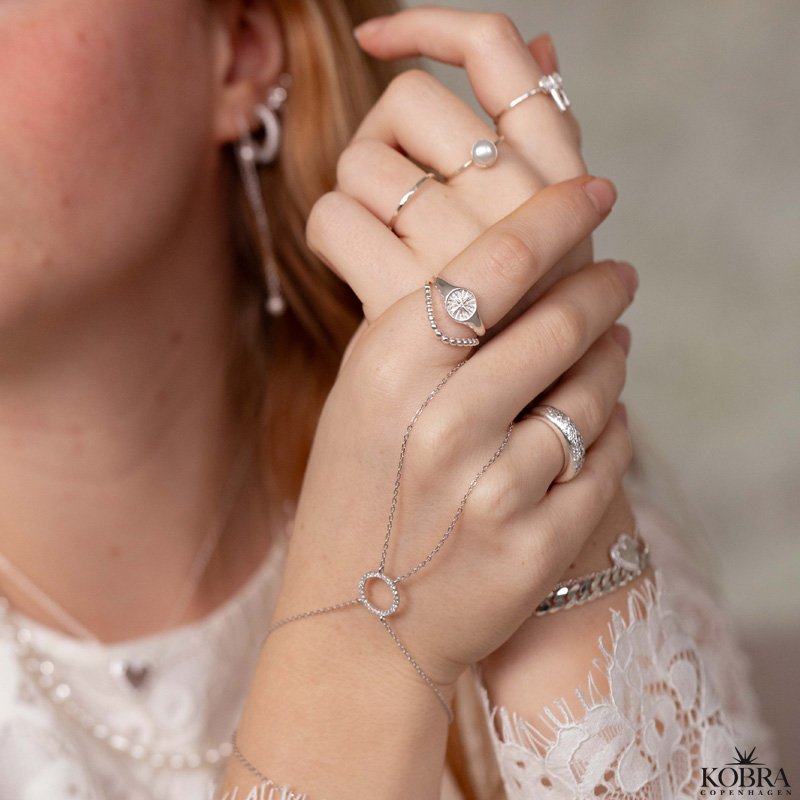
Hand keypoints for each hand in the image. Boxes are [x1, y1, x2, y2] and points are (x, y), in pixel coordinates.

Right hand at [272, 169, 635, 703]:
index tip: (592, 190)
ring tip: (611, 346)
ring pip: (594, 391)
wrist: (356, 623)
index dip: (553, 215)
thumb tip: (510, 261)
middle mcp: (441, 424)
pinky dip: (613, 429)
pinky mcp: (535, 544)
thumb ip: (422, 329)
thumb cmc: (356, 496)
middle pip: (557, 321)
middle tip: (619, 276)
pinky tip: (599, 420)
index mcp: (387, 370)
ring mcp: (492, 489)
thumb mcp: (361, 399)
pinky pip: (606, 458)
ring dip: (611, 359)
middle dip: (602, 288)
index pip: (493, 264)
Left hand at [310, 7, 590, 357]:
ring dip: (358, 195)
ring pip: (363, 160)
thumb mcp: (554, 228)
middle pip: (408, 103)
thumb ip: (544, 139)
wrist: (501, 429)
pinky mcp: (410, 304)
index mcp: (560, 179)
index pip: (495, 52)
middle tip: (393, 195)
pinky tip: (357, 269)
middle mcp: (520, 206)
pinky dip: (332, 236)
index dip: (428, 26)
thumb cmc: (524, 322)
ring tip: (386, 245)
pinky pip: (334, 217)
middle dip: (381, 139)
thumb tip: (539, 42)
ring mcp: (467, 255)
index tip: (371, 38)